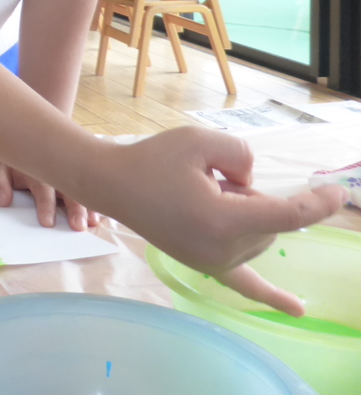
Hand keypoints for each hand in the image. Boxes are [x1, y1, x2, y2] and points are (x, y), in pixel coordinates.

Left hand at [0, 160, 97, 230]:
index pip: (43, 189)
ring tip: (91, 222)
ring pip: (82, 189)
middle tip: (77, 226)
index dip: (45, 205)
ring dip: (87, 206)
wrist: (34, 138)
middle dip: (73, 208)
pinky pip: (91, 189)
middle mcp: (58, 172)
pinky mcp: (79, 178)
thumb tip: (4, 202)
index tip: (47, 223)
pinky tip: (98, 216)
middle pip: (68, 189)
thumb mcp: (2, 168)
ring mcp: (71, 174)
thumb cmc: (18, 163)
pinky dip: (95, 203)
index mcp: (37, 169)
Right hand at [99, 127, 346, 314]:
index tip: (339, 193)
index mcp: (222, 221)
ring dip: (245, 211)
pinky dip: (272, 296)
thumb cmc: (152, 159)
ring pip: (260, 235)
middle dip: (250, 194)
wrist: (112, 183)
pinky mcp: (205, 264)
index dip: (317, 203)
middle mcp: (221, 249)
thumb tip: (251, 183)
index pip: (287, 215)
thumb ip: (241, 155)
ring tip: (201, 195)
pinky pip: (245, 284)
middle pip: (270, 220)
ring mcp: (213, 262)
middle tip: (207, 179)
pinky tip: (298, 310)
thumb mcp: (199, 140)